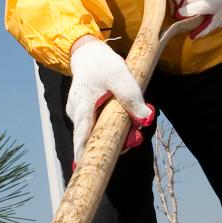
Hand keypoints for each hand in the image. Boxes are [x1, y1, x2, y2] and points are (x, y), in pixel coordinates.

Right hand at [66, 37, 154, 162]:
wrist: (87, 53)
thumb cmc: (102, 64)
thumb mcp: (121, 76)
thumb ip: (132, 98)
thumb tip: (144, 119)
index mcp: (83, 106)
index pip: (81, 135)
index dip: (83, 153)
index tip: (82, 169)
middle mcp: (77, 113)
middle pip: (93, 136)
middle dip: (114, 142)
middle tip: (135, 139)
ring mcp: (79, 113)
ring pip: (97, 130)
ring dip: (115, 132)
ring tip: (133, 126)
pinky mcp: (84, 112)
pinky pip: (97, 124)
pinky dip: (110, 124)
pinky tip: (124, 117)